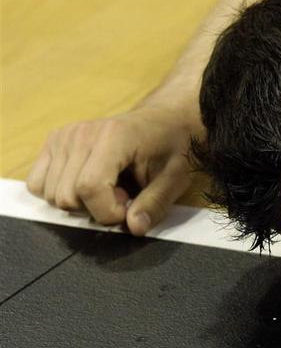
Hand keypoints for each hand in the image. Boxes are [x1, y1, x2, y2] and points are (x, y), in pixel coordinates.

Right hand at [26, 106, 195, 234]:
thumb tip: (134, 228)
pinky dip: (59, 192)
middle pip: (66, 196)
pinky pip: (37, 183)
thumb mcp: (175, 178)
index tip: (128, 210)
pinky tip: (87, 183)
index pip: (90, 187)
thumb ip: (154, 204)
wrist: (163, 119)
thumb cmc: (171, 147)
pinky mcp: (53, 141)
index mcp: (114, 137)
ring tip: (107, 187)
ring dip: (78, 203)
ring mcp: (63, 136)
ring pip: (50, 193)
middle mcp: (81, 134)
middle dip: (94, 209)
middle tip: (122, 196)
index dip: (107, 212)